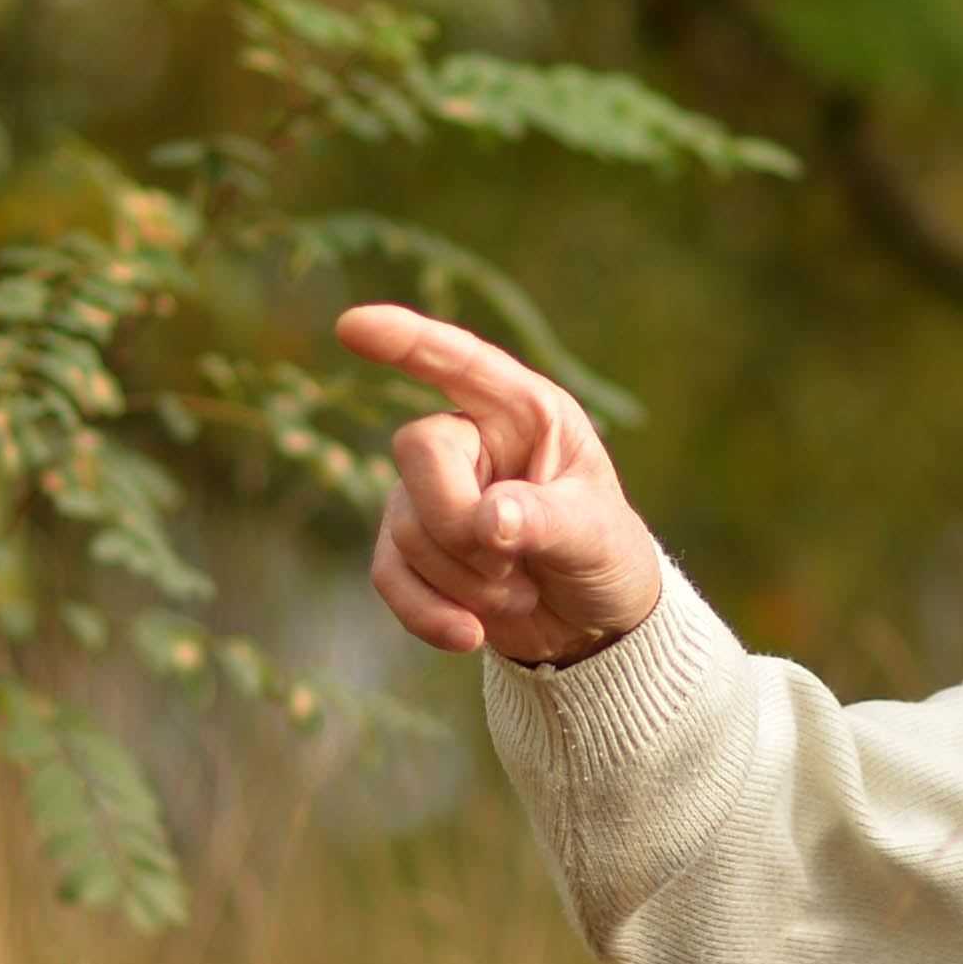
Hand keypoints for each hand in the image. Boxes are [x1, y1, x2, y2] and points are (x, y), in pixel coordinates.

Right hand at [335, 303, 668, 667]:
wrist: (592, 628)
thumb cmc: (607, 557)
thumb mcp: (597, 536)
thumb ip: (547, 521)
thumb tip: (486, 523)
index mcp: (526, 412)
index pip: (461, 362)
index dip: (408, 341)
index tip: (355, 327)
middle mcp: (472, 442)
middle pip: (417, 451)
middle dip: (458, 520)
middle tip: (514, 563)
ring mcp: (433, 494)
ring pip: (407, 526)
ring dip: (466, 579)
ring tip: (522, 593)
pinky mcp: (412, 551)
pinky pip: (389, 575)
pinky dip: (428, 613)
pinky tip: (470, 636)